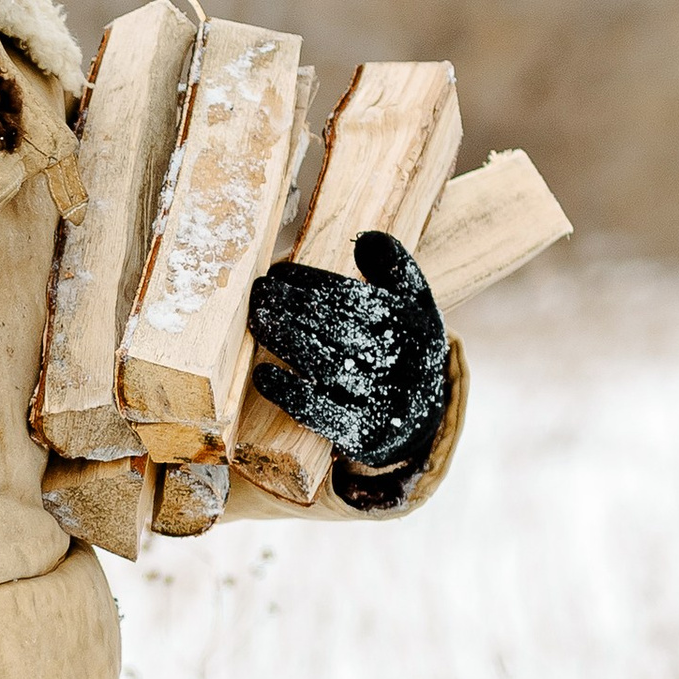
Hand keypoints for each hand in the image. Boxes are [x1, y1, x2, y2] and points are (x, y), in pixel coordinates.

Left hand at [245, 230, 449, 467]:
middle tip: (258, 293)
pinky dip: (289, 393)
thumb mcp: (415, 306)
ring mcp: (386, 403)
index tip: (277, 273)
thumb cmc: (404, 349)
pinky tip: (263, 375)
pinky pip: (322, 413)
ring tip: (258, 319)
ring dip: (286, 339)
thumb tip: (367, 242)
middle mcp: (406, 364)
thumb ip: (395, 268)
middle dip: (292, 306)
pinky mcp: (364, 436)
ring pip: (326, 365)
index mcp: (418, 325)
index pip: (355, 298)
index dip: (311, 282)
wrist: (421, 421)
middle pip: (337, 328)